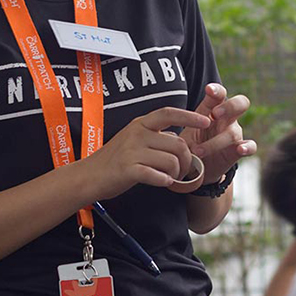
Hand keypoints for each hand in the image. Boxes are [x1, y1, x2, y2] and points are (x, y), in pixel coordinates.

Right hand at [82, 107, 210, 198]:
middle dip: (187, 160)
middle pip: (177, 144)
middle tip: (184, 171)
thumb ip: (155, 137)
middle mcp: (137, 134)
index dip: (190, 116)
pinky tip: (164, 183)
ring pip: (171, 161)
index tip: (207, 121)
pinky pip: (157, 175)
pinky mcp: (128, 169)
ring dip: (177, 173)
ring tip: (172, 178)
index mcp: (140, 124)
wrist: (88, 176)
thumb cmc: (115, 160)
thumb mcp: (134, 139)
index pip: (168, 113)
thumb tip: (180, 142)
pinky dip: (164, 181)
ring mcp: (132, 151)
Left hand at [181, 83, 256, 182]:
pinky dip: (247, 147)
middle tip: (215, 114)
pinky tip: (240, 149)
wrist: (195, 170)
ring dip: (216, 141)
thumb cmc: (189, 144)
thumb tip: (169, 125)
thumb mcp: (184, 134)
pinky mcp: (238, 150)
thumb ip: (182, 126)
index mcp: (213, 109)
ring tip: (198, 151)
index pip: (219, 94)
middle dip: (229, 106)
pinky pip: (250, 146)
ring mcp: (234, 134)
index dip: (217, 90)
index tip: (209, 90)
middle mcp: (227, 119)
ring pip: (234, 132)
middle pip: (240, 104)